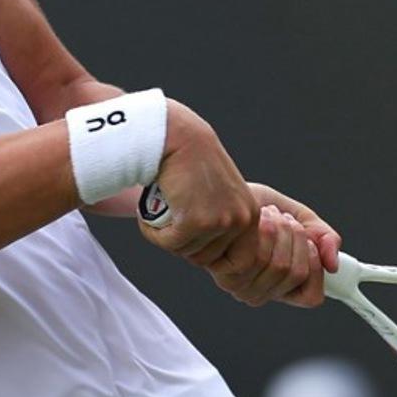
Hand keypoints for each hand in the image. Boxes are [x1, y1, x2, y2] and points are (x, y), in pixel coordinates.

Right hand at [136, 100, 257, 267]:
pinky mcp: (195, 222)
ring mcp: (220, 222)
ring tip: (157, 214)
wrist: (177, 136)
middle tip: (168, 222)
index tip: (190, 243)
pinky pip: (168, 243)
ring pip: (186, 251)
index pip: (240, 260)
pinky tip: (145, 216)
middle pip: (207, 258)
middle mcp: (241, 220)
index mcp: (251, 214)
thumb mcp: (220, 192)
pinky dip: (152, 233)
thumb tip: (211, 257)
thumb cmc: (191, 160)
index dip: (212, 258)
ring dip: (166, 237)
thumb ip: (222, 217)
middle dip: (184, 244)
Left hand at [207, 184, 341, 307]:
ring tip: (270, 215)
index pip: (312, 297)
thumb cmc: (256, 207)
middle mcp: (260, 292)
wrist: (221, 192)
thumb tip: (333, 263)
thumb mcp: (298, 217)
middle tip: (285, 219)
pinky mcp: (225, 273)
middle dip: (298, 237)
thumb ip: (321, 236)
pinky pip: (261, 259)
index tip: (310, 239)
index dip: (316, 266)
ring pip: (282, 266)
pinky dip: (266, 231)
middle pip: (297, 274)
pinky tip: (259, 216)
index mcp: (279, 287)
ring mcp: (241, 286)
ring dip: (282, 231)